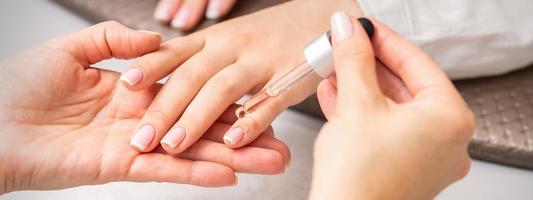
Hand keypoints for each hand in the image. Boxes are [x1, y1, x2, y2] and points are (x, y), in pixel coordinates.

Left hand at [0, 21, 288, 193]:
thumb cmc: (19, 85)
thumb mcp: (71, 49)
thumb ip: (112, 42)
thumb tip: (151, 39)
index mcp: (133, 89)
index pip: (191, 90)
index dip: (224, 96)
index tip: (257, 96)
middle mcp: (143, 118)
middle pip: (204, 126)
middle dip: (244, 136)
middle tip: (280, 145)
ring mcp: (136, 144)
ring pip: (194, 152)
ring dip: (235, 159)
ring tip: (273, 163)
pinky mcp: (122, 166)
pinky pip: (168, 171)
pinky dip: (198, 172)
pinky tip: (231, 174)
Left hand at [121, 0, 358, 153]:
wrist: (324, 15)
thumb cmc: (273, 32)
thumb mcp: (232, 35)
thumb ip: (201, 54)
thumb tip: (160, 74)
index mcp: (217, 37)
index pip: (177, 51)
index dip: (151, 67)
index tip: (126, 84)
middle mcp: (235, 46)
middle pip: (192, 75)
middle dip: (164, 108)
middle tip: (142, 137)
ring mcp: (263, 61)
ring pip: (223, 89)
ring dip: (196, 119)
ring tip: (174, 144)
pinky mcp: (291, 77)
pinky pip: (268, 102)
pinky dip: (250, 121)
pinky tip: (232, 142)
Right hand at [310, 13, 474, 198]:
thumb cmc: (360, 180)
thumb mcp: (356, 104)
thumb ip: (354, 61)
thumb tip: (349, 32)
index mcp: (449, 119)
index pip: (417, 63)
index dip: (384, 41)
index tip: (363, 29)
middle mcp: (445, 140)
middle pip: (404, 86)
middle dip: (368, 66)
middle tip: (346, 47)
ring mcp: (426, 157)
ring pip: (392, 109)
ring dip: (361, 87)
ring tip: (336, 69)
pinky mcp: (404, 168)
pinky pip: (385, 129)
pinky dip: (361, 111)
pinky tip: (336, 96)